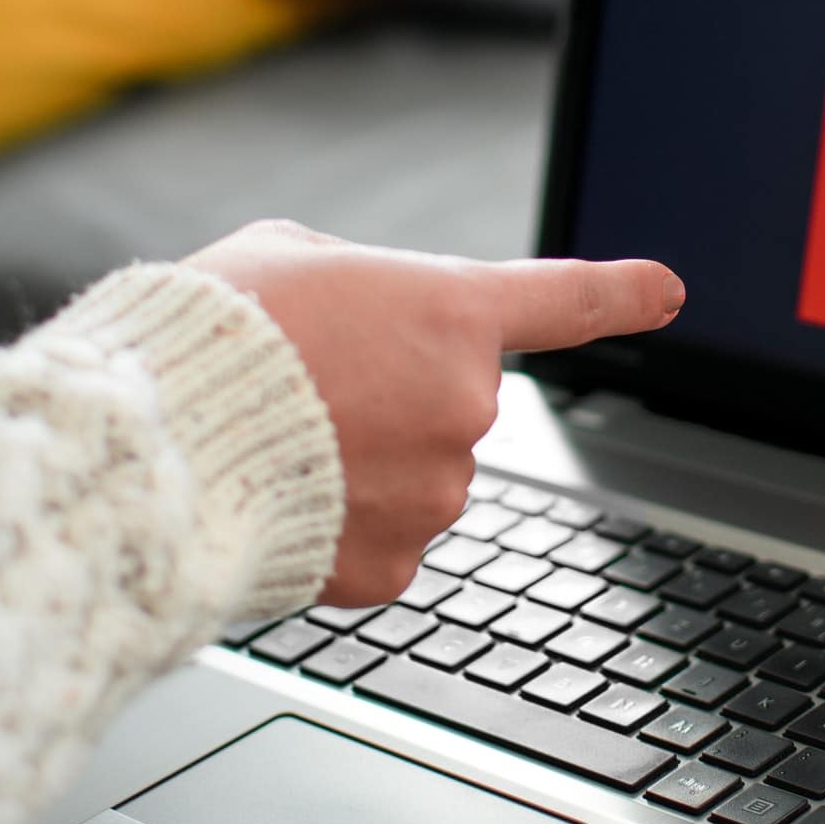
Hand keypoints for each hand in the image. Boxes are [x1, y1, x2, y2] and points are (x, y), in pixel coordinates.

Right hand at [185, 221, 684, 604]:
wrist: (157, 443)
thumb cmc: (215, 334)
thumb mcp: (290, 257)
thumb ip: (359, 287)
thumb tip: (359, 326)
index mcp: (452, 312)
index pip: (565, 300)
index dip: (621, 292)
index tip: (667, 290)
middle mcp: (465, 404)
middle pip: (449, 400)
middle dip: (390, 394)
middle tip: (306, 385)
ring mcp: (437, 492)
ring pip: (416, 474)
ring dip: (363, 462)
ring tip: (281, 442)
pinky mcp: (394, 566)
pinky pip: (382, 539)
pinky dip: (339, 524)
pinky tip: (284, 500)